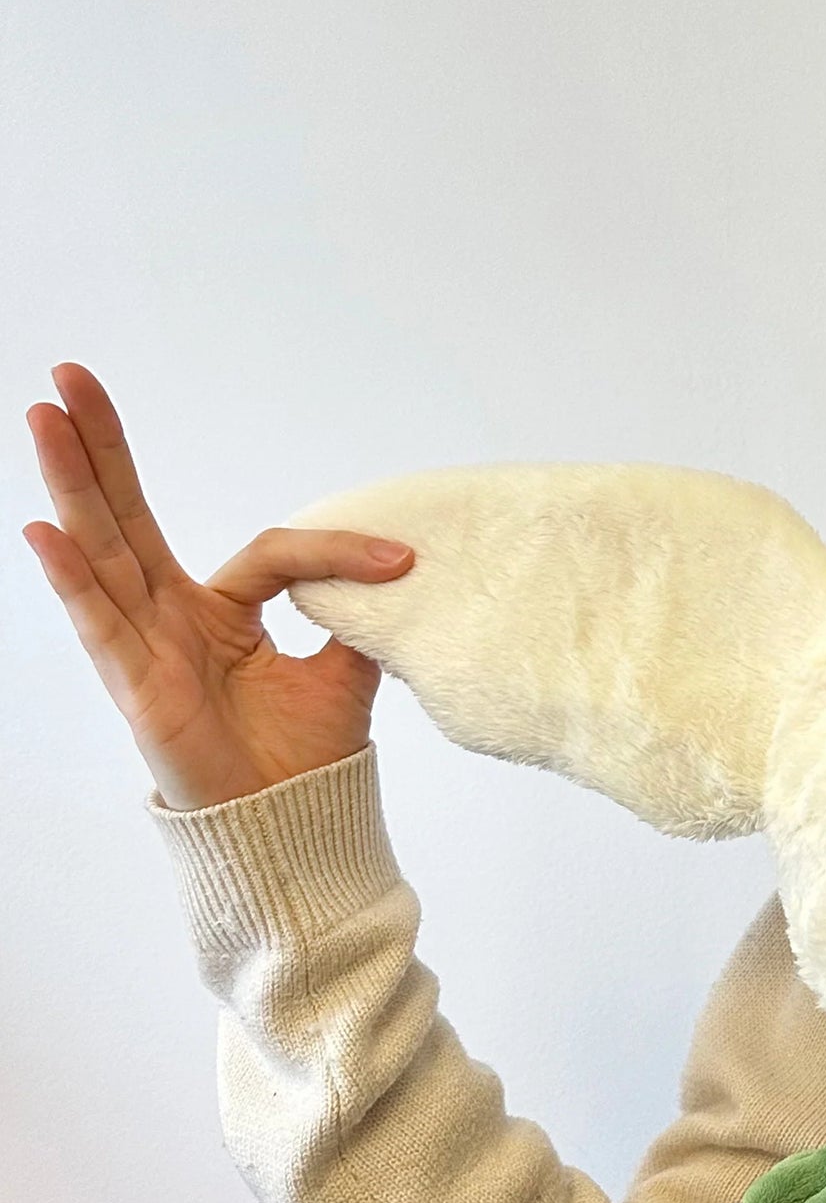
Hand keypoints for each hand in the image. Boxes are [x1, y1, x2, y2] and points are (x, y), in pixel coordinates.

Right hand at [22, 362, 414, 810]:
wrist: (292, 828)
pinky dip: (71, 577)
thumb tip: (399, 567)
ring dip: (74, 482)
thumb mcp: (345, 671)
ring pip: (102, 550)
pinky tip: (45, 529)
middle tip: (73, 375)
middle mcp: (169, 619)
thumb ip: (355, 615)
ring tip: (45, 415)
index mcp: (220, 614)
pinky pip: (99, 622)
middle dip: (102, 448)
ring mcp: (144, 647)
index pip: (271, 553)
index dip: (338, 551)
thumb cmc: (305, 759)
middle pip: (129, 517)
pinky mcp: (135, 685)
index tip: (403, 559)